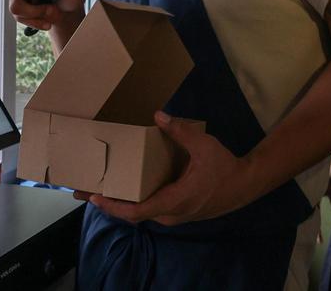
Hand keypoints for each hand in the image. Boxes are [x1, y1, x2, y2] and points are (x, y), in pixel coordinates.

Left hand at [87, 111, 258, 225]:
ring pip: (140, 212)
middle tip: (86, 190)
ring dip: (120, 201)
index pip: (136, 212)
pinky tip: (126, 185)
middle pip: (132, 214)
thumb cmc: (224, 168)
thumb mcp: (204, 147)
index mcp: (173, 202)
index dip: (113, 206)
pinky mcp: (177, 210)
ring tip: (101, 186)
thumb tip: (159, 115)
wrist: (245, 185)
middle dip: (108, 202)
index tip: (94, 197)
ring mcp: (173, 215)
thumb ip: (181, 132)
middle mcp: (169, 214)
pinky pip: (149, 208)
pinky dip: (134, 199)